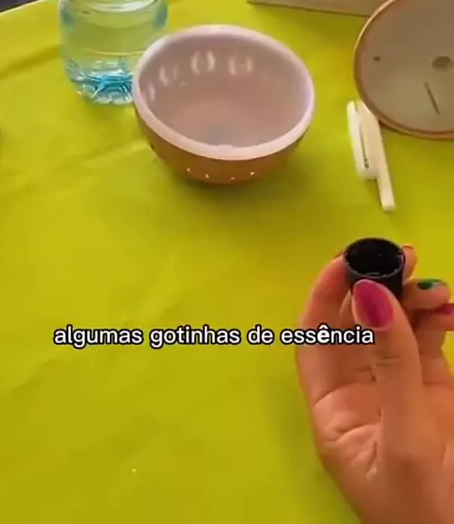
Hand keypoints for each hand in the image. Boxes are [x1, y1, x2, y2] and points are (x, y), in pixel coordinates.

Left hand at [296, 247, 453, 523]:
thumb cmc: (422, 506)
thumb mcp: (405, 434)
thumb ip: (391, 363)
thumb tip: (369, 293)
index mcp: (333, 407)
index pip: (315, 337)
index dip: (326, 295)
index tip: (346, 260)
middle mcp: (359, 390)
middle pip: (357, 323)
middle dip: (375, 286)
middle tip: (403, 257)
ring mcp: (397, 386)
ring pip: (394, 325)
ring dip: (410, 299)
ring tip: (434, 285)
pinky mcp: (434, 388)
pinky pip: (427, 340)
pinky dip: (437, 318)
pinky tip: (448, 308)